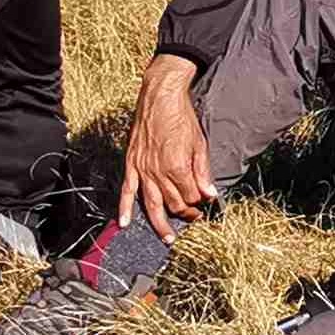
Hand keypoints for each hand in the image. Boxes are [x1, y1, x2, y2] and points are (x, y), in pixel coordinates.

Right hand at [118, 55, 218, 235]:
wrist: (160, 96)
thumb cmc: (181, 117)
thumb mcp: (199, 144)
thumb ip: (203, 172)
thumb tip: (210, 194)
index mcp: (177, 167)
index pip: (189, 196)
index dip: (198, 203)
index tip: (204, 203)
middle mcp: (157, 172)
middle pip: (172, 202)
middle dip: (185, 213)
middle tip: (193, 217)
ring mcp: (142, 169)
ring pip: (150, 204)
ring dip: (159, 223)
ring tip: (167, 238)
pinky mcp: (131, 163)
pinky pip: (127, 190)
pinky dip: (124, 208)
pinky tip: (124, 223)